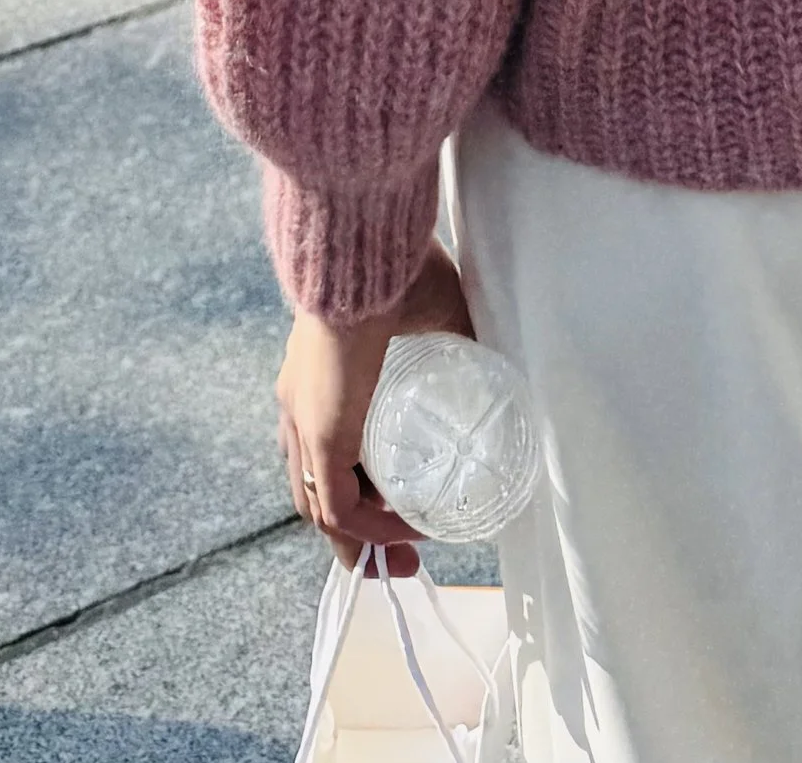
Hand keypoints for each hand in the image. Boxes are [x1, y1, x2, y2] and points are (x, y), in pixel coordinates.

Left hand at [276, 243, 474, 575]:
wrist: (361, 243)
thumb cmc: (398, 262)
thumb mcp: (433, 310)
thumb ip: (458, 336)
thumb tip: (502, 357)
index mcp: (317, 375)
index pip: (324, 446)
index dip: (361, 480)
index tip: (404, 503)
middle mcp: (299, 404)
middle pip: (313, 488)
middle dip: (360, 533)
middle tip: (406, 556)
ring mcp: (302, 419)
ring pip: (319, 505)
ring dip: (364, 543)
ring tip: (409, 559)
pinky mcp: (318, 431)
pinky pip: (335, 507)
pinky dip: (370, 531)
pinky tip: (408, 534)